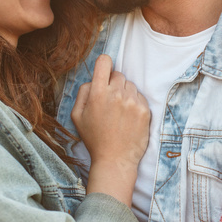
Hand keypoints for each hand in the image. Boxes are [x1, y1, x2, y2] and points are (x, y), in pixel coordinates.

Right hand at [71, 55, 149, 203]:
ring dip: (125, 93)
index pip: (104, 62)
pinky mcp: (144, 110)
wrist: (115, 159)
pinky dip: (135, 102)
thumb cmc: (94, 138)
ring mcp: (132, 101)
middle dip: (113, 84)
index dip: (104, 64)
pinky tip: (128, 117)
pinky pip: (140, 96)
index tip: (104, 71)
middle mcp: (116, 93)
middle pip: (118, 74)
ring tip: (119, 111)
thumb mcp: (77, 116)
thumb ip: (83, 92)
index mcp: (97, 93)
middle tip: (110, 100)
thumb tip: (94, 79)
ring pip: (130, 85)